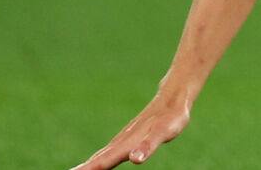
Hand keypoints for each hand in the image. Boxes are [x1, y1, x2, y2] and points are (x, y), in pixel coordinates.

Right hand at [71, 95, 189, 168]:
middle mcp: (120, 142)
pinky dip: (98, 160)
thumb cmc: (170, 117)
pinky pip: (109, 152)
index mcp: (126, 145)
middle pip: (97, 160)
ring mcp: (123, 139)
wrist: (173, 98)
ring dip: (88, 166)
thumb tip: (135, 159)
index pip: (102, 162)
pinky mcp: (128, 138)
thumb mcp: (162, 133)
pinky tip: (97, 163)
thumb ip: (148, 145)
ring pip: (101, 156)